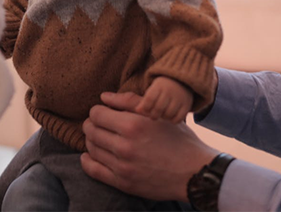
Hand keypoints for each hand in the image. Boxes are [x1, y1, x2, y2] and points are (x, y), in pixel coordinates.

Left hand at [81, 91, 217, 201]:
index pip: (97, 114)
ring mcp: (123, 167)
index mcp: (133, 125)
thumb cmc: (178, 138)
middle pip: (91, 131)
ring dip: (91, 140)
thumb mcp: (157, 113)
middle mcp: (125, 146)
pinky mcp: (123, 183)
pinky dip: (87, 161)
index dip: (97, 110)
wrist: (193, 172)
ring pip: (92, 149)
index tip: (103, 112)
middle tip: (98, 124)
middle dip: (91, 124)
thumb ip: (128, 101)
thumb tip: (103, 96)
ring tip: (98, 137)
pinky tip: (89, 155)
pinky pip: (94, 171)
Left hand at [136, 76, 193, 122]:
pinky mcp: (187, 105)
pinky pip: (178, 119)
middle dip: (153, 115)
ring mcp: (179, 98)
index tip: (145, 110)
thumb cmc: (162, 88)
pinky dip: (173, 120)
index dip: (145, 108)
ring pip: (168, 115)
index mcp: (159, 85)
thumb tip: (137, 110)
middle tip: (153, 115)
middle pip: (158, 109)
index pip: (149, 100)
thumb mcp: (152, 89)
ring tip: (162, 115)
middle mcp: (170, 91)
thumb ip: (144, 100)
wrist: (181, 81)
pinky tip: (170, 117)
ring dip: (163, 118)